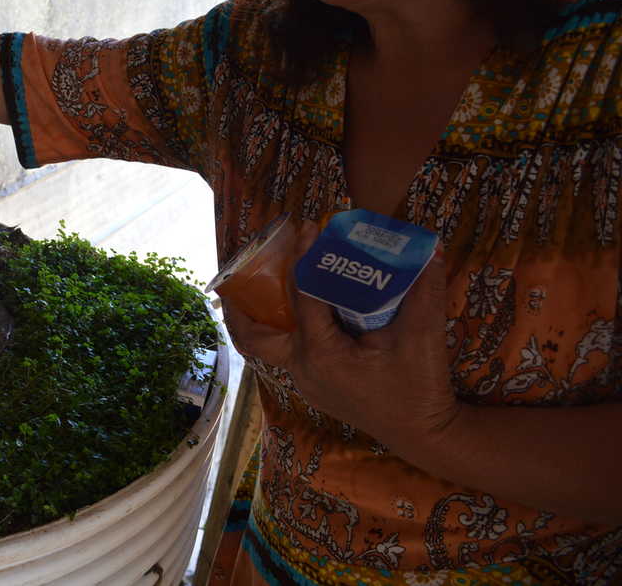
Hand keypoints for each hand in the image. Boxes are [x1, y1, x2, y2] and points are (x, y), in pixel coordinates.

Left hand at [221, 222, 458, 452]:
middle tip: (235, 274)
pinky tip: (295, 309)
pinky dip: (282, 329)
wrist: (425, 435)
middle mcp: (303, 368)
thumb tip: (430, 248)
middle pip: (254, 337)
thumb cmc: (420, 388)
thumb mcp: (423, 338)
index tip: (306, 228)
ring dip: (258, 318)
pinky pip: (287, 352)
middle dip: (239, 306)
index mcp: (321, 354)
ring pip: (267, 346)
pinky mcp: (316, 385)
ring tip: (254, 287)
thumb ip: (424, 291)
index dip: (303, 258)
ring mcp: (306, 381)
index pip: (303, 297)